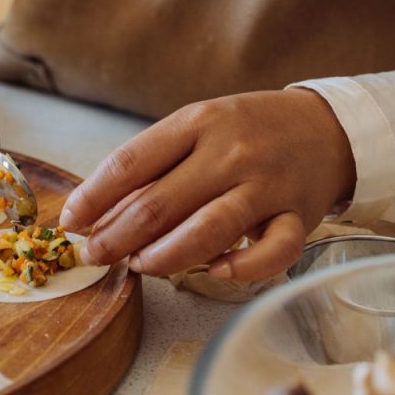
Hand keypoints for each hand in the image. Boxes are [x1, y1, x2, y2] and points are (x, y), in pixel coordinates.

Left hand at [60, 89, 356, 281]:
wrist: (325, 127)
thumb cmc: (246, 131)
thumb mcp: (196, 129)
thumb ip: (151, 168)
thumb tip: (94, 215)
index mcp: (197, 122)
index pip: (130, 163)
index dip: (92, 196)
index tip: (69, 221)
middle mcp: (230, 152)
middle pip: (159, 203)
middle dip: (116, 236)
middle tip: (94, 255)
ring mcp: (266, 186)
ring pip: (207, 230)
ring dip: (163, 256)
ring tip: (138, 266)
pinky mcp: (299, 217)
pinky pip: (272, 253)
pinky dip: (242, 268)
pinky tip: (215, 273)